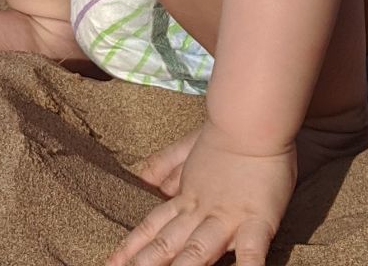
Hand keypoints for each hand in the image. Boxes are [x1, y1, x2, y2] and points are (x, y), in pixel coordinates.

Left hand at [106, 121, 297, 265]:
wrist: (251, 116)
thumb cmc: (224, 130)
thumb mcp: (188, 145)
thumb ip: (166, 163)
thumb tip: (142, 177)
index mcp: (187, 196)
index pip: (153, 225)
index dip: (131, 246)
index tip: (110, 262)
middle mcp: (201, 211)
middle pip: (167, 244)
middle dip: (145, 263)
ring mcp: (226, 218)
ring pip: (197, 251)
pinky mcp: (257, 220)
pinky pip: (251, 251)